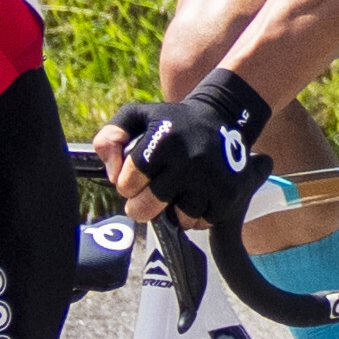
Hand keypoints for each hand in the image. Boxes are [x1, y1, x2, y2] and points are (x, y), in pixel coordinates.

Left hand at [103, 78, 270, 256]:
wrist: (222, 117)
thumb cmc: (172, 123)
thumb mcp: (136, 117)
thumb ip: (110, 138)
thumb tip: (112, 174)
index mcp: (163, 139)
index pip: (127, 182)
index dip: (126, 184)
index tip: (135, 177)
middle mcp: (189, 159)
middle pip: (148, 207)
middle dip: (141, 206)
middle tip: (147, 197)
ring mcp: (212, 179)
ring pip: (178, 218)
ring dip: (172, 211)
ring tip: (176, 192)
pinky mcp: (229, 194)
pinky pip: (201, 222)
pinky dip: (195, 215)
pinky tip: (196, 195)